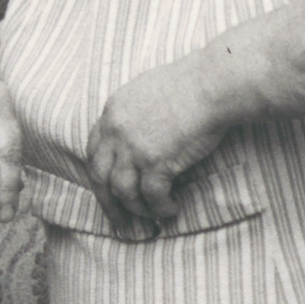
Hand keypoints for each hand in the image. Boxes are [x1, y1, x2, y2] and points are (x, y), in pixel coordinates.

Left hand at [81, 58, 228, 239]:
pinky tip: (172, 209)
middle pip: (100, 176)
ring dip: (137, 209)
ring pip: (123, 192)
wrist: (211, 85)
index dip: (99, 173)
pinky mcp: (156, 162)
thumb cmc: (191, 83)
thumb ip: (134, 113)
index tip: (107, 188)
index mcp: (112, 112)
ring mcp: (134, 148)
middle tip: (119, 220)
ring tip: (152, 217)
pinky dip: (160, 208)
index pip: (93, 150)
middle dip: (108, 202)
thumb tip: (139, 135)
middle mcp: (116, 132)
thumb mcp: (148, 90)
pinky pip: (152, 196)